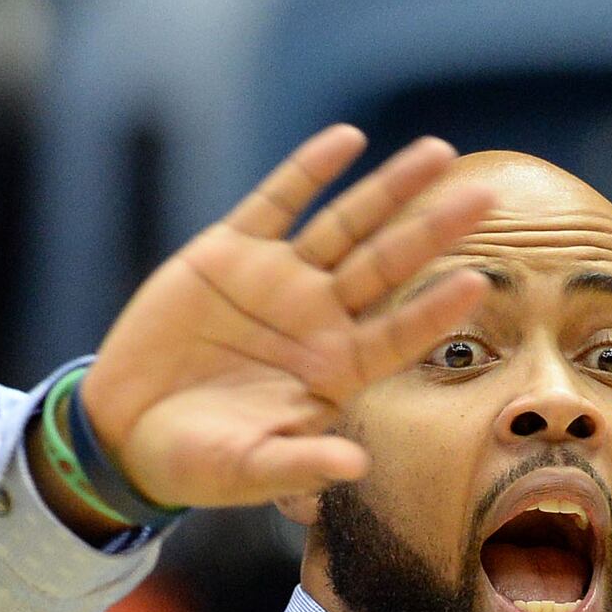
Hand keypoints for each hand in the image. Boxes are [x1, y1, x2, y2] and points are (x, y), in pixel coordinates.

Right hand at [71, 127, 498, 512]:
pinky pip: (277, 202)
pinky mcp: (229, 253)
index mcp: (334, 370)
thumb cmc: (196, 462)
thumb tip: (355, 467)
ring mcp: (278, 281)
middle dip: (433, 230)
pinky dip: (310, 170)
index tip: (477, 281)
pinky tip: (347, 140)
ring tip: (438, 151)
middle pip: (387, 265)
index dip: (435, 309)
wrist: (125, 431)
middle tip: (486, 196)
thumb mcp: (247, 471)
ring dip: (390, 189)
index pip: (399, 334)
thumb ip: (301, 464)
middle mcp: (318, 318)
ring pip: (345, 225)